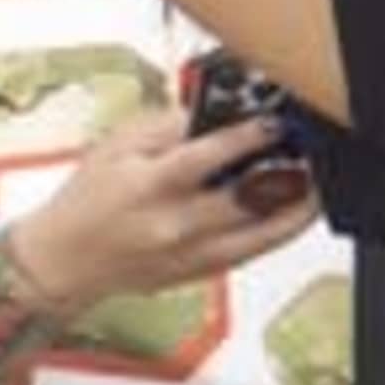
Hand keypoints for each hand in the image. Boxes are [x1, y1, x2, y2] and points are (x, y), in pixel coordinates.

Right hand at [6, 99, 319, 315]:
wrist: (65, 260)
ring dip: (296, 208)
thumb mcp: (115, 146)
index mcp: (149, 184)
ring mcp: (191, 254)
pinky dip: (279, 231)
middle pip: (244, 199)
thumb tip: (211, 111)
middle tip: (311, 152)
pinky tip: (298, 211)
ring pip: (259, 234)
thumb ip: (166, 126)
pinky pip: (252, 253)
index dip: (247, 137)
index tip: (275, 122)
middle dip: (286, 174)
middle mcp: (174, 223)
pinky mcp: (200, 273)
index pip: (206, 157)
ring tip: (319, 183)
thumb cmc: (89, 199)